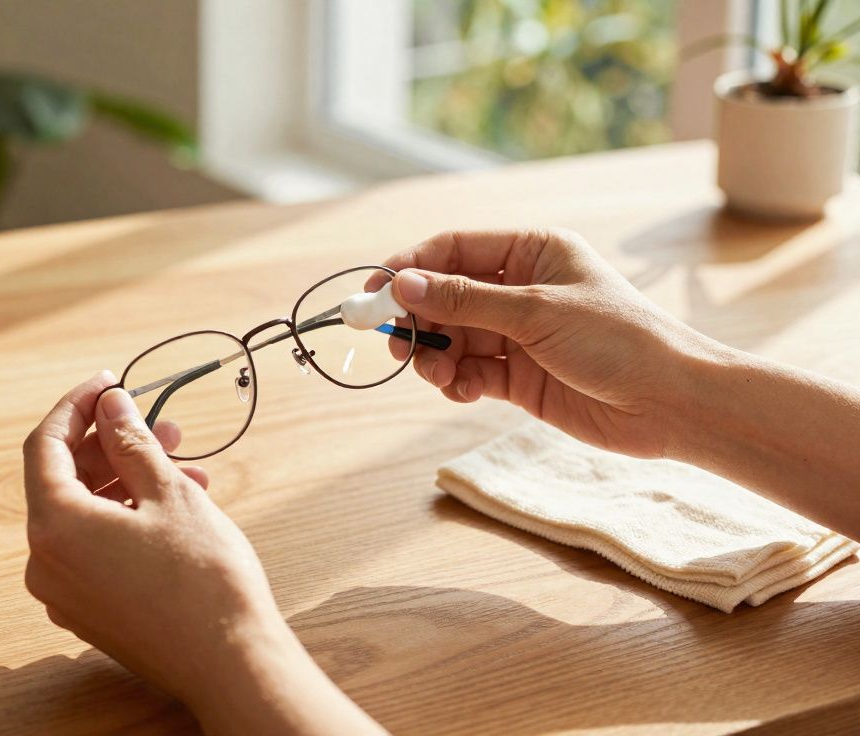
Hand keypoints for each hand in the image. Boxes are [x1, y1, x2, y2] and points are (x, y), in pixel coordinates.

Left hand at [23, 373, 383, 733]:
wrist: (230, 664)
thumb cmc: (203, 581)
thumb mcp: (169, 493)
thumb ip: (131, 441)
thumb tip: (110, 403)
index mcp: (55, 527)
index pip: (44, 446)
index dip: (76, 406)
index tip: (109, 383)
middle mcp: (45, 563)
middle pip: (65, 481)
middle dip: (114, 447)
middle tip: (163, 427)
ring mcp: (65, 594)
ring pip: (85, 516)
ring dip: (129, 484)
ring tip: (186, 471)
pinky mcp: (89, 613)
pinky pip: (95, 549)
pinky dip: (126, 520)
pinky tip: (176, 510)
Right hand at [371, 229, 718, 457]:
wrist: (672, 404)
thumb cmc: (620, 341)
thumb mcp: (536, 312)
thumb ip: (464, 300)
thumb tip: (402, 284)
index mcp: (532, 251)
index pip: (453, 249)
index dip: (409, 269)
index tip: (374, 295)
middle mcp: (522, 289)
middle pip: (445, 297)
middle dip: (419, 321)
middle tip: (400, 347)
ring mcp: (519, 334)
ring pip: (452, 338)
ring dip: (435, 356)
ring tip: (439, 375)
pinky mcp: (520, 376)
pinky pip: (470, 372)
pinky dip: (456, 381)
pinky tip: (462, 392)